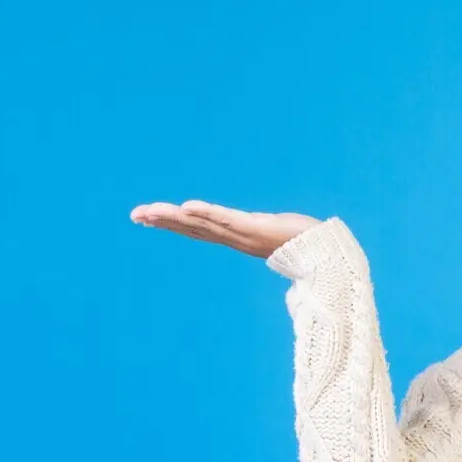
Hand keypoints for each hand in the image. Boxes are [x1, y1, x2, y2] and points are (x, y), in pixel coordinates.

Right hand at [130, 200, 321, 258]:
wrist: (327, 254)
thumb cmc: (305, 244)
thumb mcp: (277, 234)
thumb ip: (266, 233)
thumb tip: (258, 230)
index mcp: (237, 238)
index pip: (199, 229)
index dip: (174, 223)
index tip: (149, 217)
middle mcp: (236, 238)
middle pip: (193, 227)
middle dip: (163, 220)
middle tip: (135, 215)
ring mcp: (244, 234)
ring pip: (202, 224)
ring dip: (175, 217)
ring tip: (150, 211)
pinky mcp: (256, 228)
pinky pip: (226, 219)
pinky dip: (206, 213)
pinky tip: (187, 206)